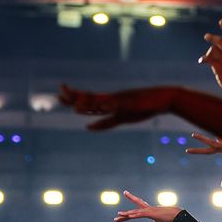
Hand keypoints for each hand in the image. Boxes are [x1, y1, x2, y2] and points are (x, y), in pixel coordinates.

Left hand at [58, 83, 177, 130]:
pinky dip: (108, 106)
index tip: (60, 96)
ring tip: (74, 105)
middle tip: (59, 93)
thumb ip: (105, 123)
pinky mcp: (129, 103)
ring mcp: (120, 100)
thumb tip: (87, 128)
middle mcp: (111, 99)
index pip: (86, 101)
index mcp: (108, 103)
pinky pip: (116, 105)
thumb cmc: (143, 108)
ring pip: (101, 102)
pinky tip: (101, 106)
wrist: (163, 99)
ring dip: (88, 103)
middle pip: (89, 98)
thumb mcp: (121, 118)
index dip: (73, 98)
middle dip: (74, 97)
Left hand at [114, 190, 180, 221]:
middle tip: (117, 214)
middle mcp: (147, 209)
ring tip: (119, 215)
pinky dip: (134, 214)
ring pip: (135, 212)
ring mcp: (149, 210)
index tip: (121, 215)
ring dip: (127, 214)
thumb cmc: (169, 218)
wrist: (177, 215)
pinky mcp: (151, 212)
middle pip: (134, 211)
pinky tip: (129, 215)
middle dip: (126, 213)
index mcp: (148, 212)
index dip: (128, 215)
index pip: (136, 213)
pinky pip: (141, 213)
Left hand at [185, 131, 221, 186]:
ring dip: (214, 133)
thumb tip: (221, 186)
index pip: (208, 150)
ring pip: (219, 137)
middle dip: (201, 139)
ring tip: (204, 129)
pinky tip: (219, 129)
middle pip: (210, 143)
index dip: (198, 151)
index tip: (187, 150)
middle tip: (192, 135)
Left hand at [199, 19, 221, 100]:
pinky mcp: (220, 66)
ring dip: (209, 54)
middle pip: (221, 41)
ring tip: (206, 58)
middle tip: (206, 36)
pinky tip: (202, 61)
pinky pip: (209, 59)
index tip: (221, 21)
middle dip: (212, 38)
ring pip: (214, 50)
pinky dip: (205, 59)